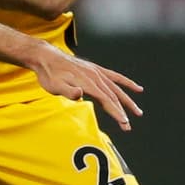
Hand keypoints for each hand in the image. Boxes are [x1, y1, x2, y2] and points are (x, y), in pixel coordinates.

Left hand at [28, 44, 143, 131]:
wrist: (46, 57)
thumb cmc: (49, 74)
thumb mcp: (54, 86)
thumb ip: (67, 91)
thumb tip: (80, 93)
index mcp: (87, 82)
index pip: (106, 99)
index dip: (116, 112)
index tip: (124, 122)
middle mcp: (95, 76)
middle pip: (113, 96)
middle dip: (122, 112)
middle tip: (127, 127)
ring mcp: (96, 72)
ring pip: (116, 88)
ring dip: (127, 101)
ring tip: (138, 112)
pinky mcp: (96, 69)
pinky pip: (115, 77)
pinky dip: (126, 83)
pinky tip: (137, 88)